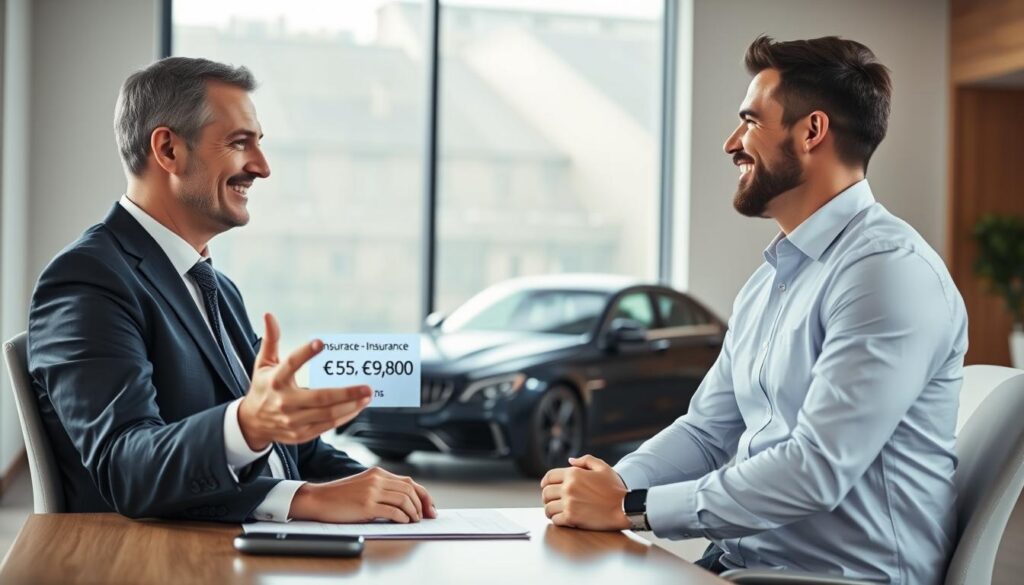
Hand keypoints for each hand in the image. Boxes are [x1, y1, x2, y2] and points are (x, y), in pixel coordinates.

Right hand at [237, 313, 371, 449]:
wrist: (251, 424)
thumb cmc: (263, 388)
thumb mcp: (263, 364)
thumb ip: (271, 340)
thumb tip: (269, 315)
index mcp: (275, 380)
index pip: (291, 363)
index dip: (306, 353)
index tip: (321, 342)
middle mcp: (284, 401)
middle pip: (320, 397)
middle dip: (346, 392)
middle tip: (366, 386)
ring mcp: (293, 420)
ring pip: (327, 414)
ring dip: (350, 406)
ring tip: (366, 396)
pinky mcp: (300, 434)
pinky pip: (326, 426)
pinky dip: (344, 417)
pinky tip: (356, 408)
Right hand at [289, 467, 437, 522]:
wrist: (318, 500)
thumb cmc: (340, 497)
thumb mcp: (364, 486)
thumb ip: (382, 489)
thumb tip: (405, 502)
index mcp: (378, 473)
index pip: (409, 482)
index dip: (423, 495)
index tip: (429, 507)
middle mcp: (377, 479)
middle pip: (410, 490)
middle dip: (422, 505)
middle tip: (427, 517)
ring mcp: (372, 491)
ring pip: (404, 500)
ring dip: (413, 513)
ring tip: (414, 521)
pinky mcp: (366, 505)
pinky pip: (393, 512)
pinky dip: (403, 518)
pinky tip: (404, 522)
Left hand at [540, 454, 628, 530]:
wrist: (625, 507)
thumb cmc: (615, 488)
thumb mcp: (603, 467)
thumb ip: (585, 460)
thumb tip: (570, 460)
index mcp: (573, 474)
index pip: (549, 476)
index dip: (545, 482)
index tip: (545, 486)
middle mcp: (568, 488)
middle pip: (546, 493)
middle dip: (547, 497)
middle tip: (551, 501)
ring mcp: (569, 503)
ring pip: (548, 508)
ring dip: (550, 510)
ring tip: (556, 511)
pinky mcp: (572, 518)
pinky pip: (555, 519)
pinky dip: (557, 520)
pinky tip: (562, 519)